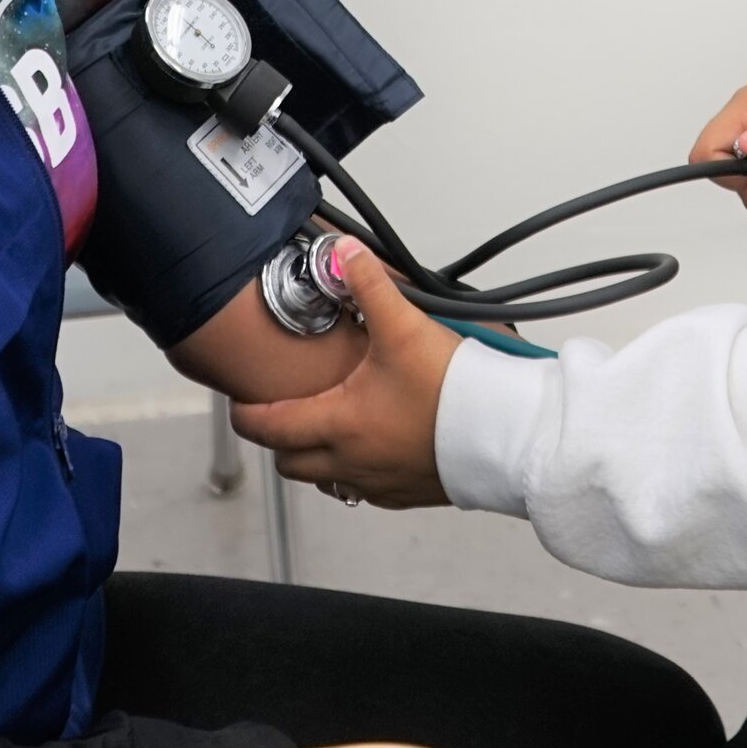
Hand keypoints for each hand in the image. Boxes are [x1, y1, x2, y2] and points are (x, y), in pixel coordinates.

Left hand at [230, 241, 462, 509]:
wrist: (508, 435)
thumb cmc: (457, 393)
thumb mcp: (405, 328)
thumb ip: (369, 285)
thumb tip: (341, 253)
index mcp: (340, 424)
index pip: (268, 428)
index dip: (245, 415)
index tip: (239, 403)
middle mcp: (353, 462)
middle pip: (290, 462)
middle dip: (279, 439)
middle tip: (280, 412)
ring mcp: (380, 483)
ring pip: (327, 480)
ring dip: (318, 457)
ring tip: (327, 426)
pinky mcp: (410, 494)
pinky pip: (366, 490)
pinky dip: (358, 469)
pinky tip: (376, 443)